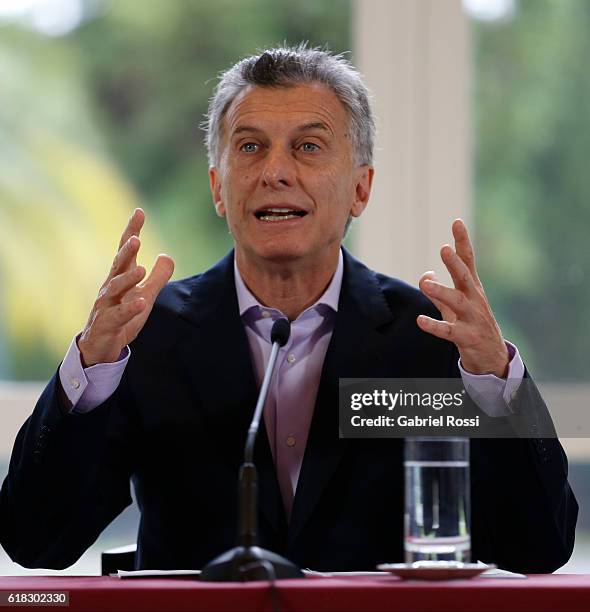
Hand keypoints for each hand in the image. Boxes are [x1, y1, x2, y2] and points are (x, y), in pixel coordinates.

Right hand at [78, 208, 174, 366]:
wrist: (101, 346)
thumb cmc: (122, 316)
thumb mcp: (144, 295)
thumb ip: (157, 277)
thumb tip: (168, 255)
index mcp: (120, 278)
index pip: (126, 251)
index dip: (132, 231)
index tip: (139, 212)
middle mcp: (111, 287)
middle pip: (118, 265)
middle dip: (126, 251)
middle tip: (136, 239)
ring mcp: (107, 305)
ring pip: (115, 288)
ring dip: (127, 278)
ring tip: (140, 269)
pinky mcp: (108, 323)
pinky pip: (119, 315)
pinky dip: (129, 308)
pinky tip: (140, 302)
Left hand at [416, 219, 508, 377]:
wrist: (492, 356)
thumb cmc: (471, 324)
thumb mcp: (455, 306)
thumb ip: (439, 290)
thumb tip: (425, 274)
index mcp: (471, 288)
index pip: (468, 260)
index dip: (462, 242)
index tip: (456, 222)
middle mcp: (474, 299)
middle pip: (465, 277)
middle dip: (455, 263)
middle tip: (444, 249)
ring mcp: (472, 318)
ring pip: (457, 302)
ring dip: (441, 292)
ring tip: (426, 283)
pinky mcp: (467, 337)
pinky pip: (448, 331)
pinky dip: (434, 325)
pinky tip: (420, 320)